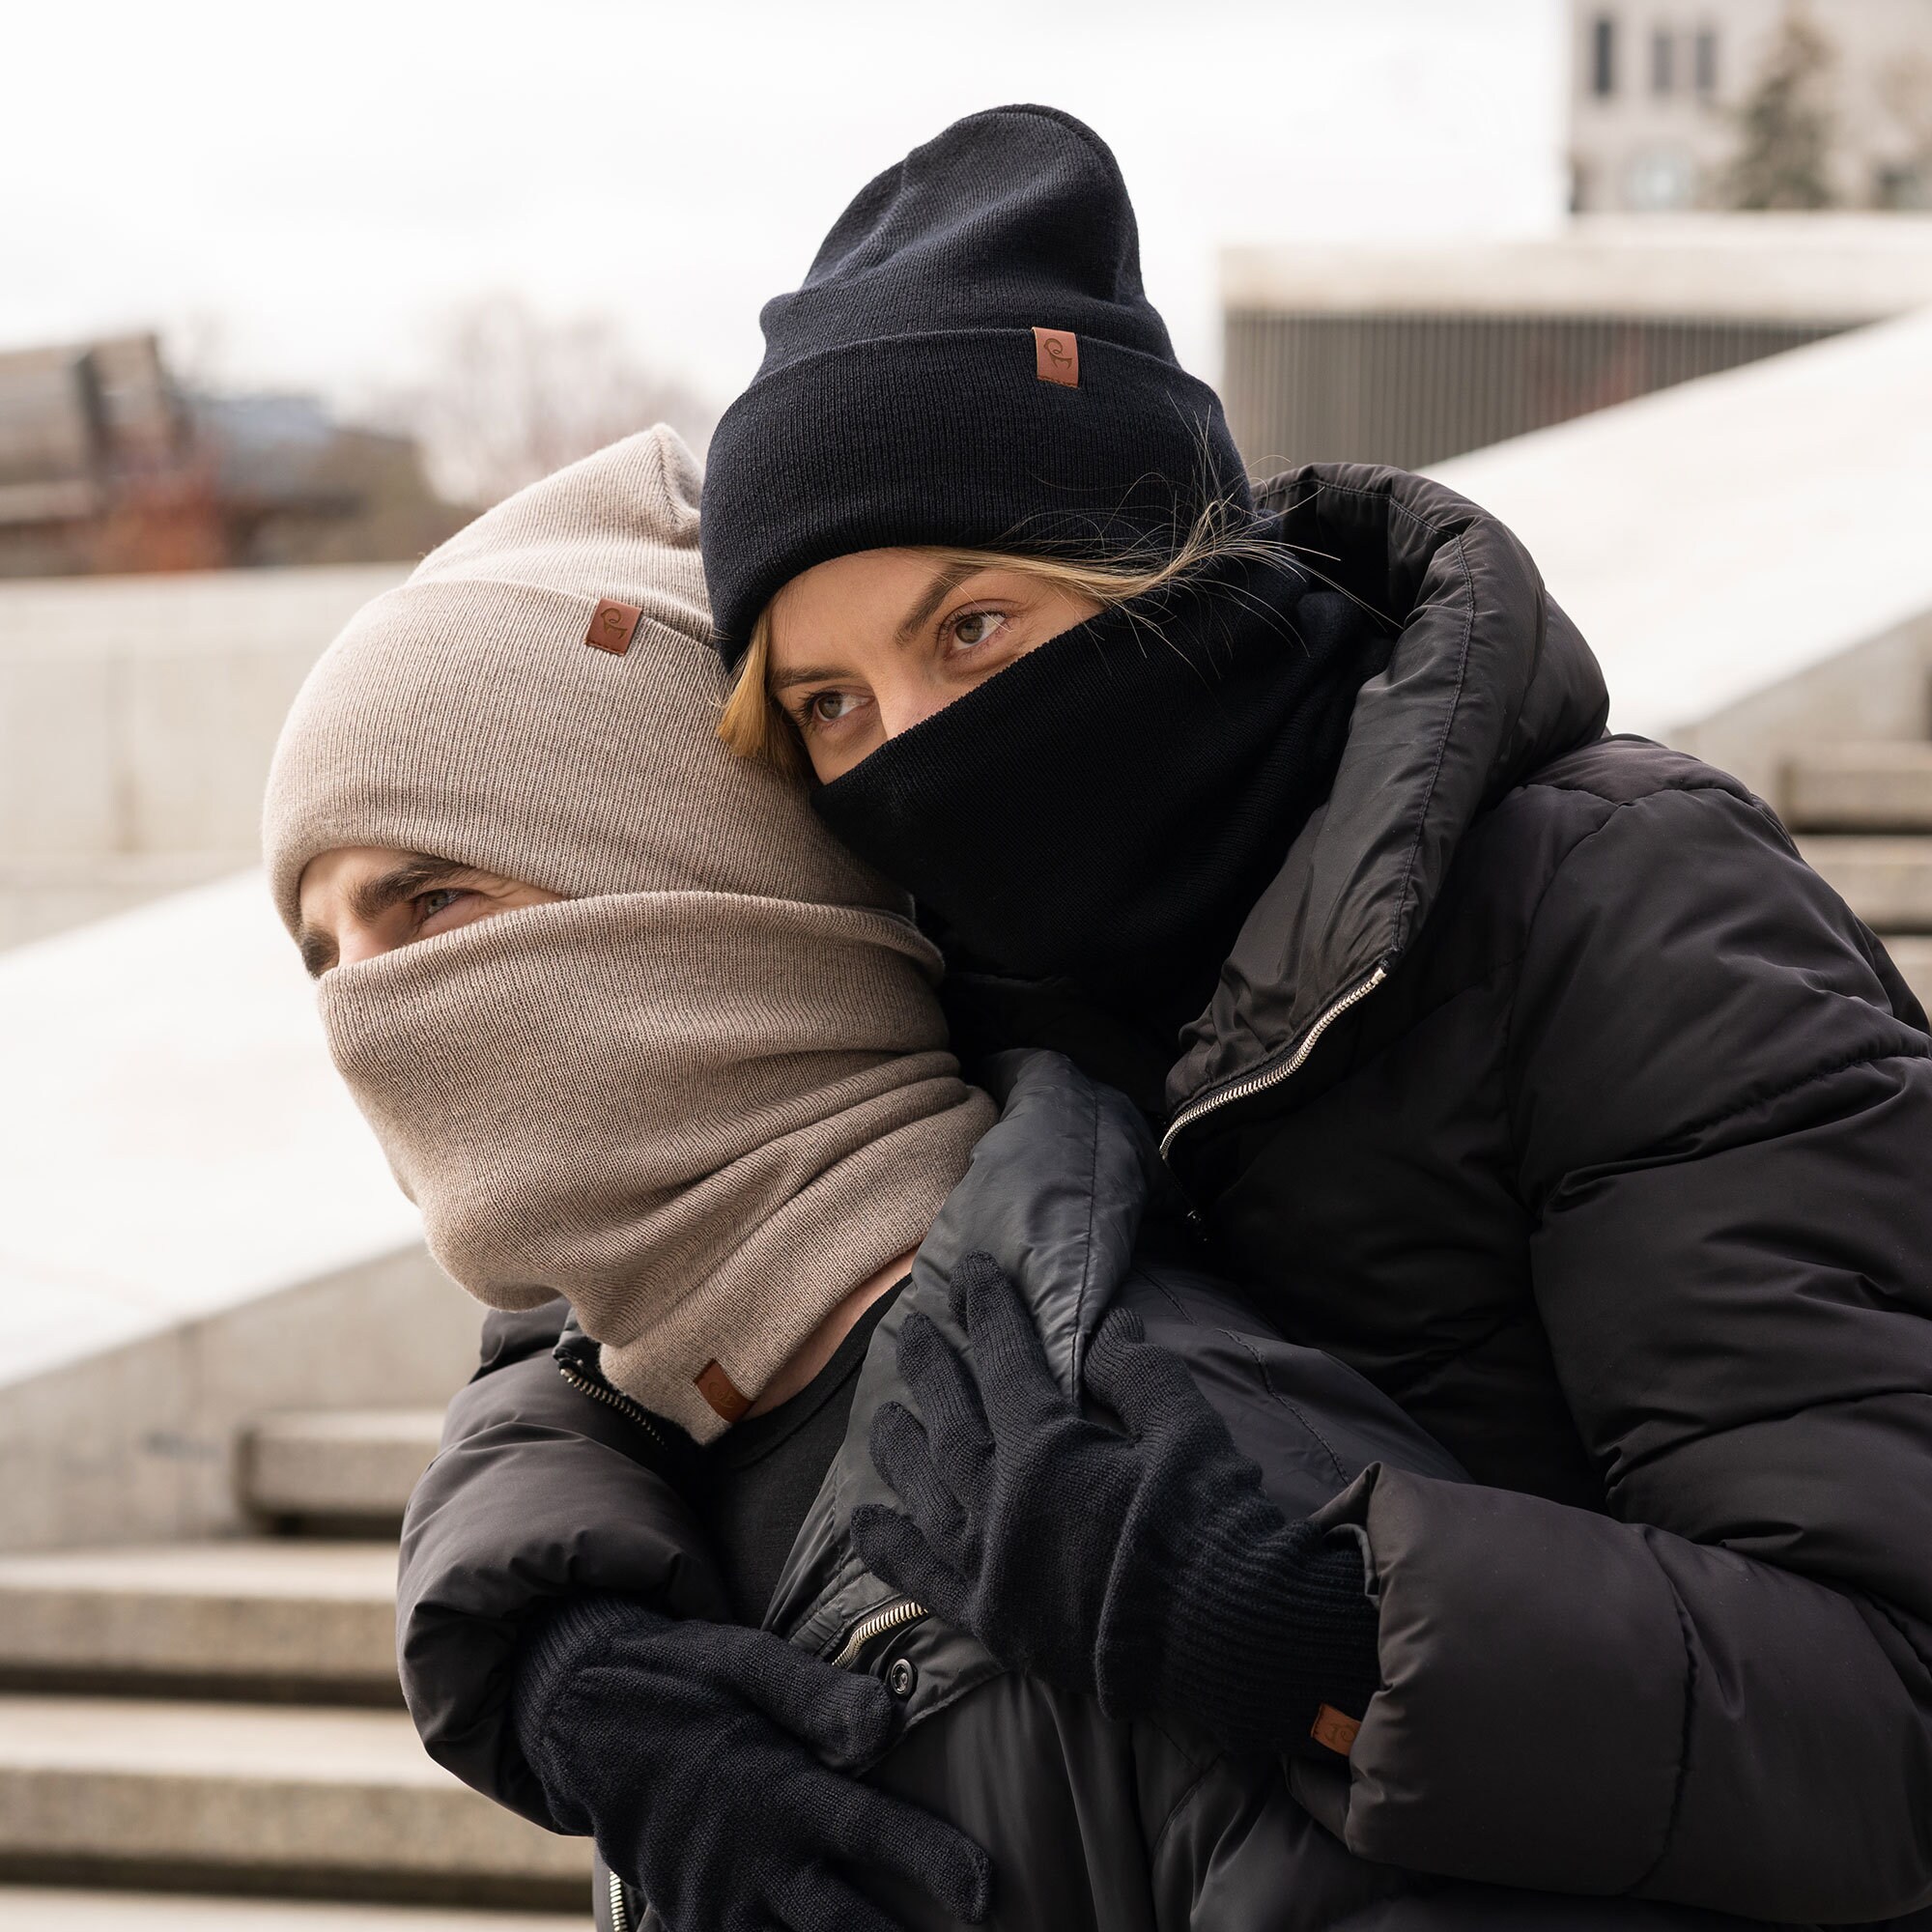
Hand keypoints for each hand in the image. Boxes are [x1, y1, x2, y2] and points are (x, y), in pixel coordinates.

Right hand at [513, 1596, 990, 1931]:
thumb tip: (892, 1720)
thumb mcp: (745, 1663)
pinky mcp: (692, 1930)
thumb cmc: (686, 1684)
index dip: (933, 1862)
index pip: (870, 1832)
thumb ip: (819, 1694)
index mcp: (776, 1791)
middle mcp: (752, 1864)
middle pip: (843, 1931)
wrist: (587, 1727)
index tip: (989, 1893)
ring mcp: (718, 1910)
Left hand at [851, 1251, 1379, 1756]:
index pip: (1004, 1364)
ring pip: (926, 1494)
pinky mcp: (993, 1622)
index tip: (968, 1273)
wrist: (1221, 1638)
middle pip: (951, 1424)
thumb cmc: (1210, 1523)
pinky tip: (864, 1523)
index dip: (987, 1313)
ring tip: (884, 1415)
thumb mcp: (1186, 1426)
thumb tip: (1106, 1326)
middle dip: (931, 1370)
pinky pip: (924, 1581)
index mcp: (1046, 1452)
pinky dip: (891, 1550)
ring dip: (902, 1450)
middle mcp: (1001, 1506)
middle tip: (912, 1330)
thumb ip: (1136, 1371)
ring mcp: (990, 1568)